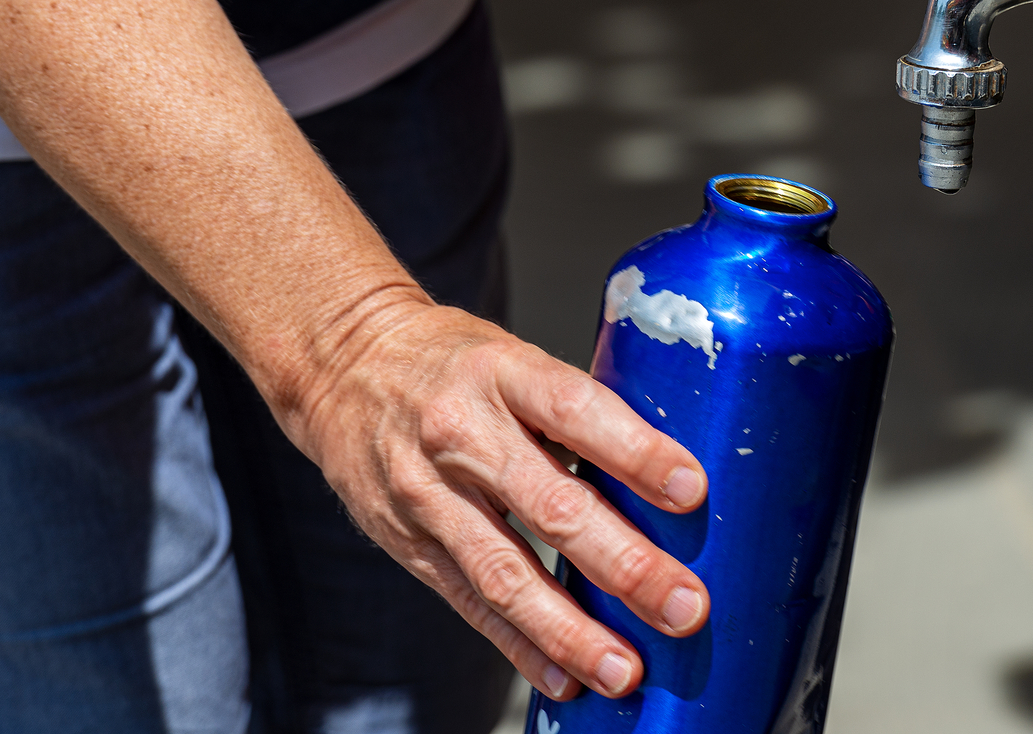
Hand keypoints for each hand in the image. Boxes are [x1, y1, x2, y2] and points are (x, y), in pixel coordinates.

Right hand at [287, 300, 710, 703]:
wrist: (340, 364)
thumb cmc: (452, 361)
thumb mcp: (513, 356)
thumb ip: (576, 410)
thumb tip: (663, 473)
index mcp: (502, 373)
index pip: (576, 410)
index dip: (636, 452)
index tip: (691, 490)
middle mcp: (461, 435)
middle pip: (551, 507)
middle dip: (625, 565)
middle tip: (684, 605)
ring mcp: (428, 495)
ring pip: (506, 574)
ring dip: (571, 630)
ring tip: (625, 669)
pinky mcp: (407, 543)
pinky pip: (469, 603)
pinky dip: (520, 646)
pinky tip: (564, 676)